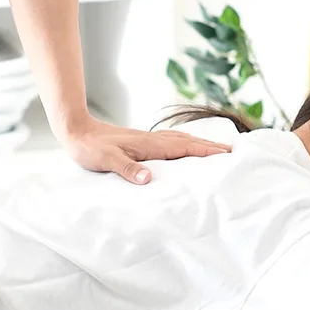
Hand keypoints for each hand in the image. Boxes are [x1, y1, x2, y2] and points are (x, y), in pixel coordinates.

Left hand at [61, 117, 231, 184]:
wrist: (76, 131)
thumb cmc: (90, 148)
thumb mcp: (107, 161)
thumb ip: (128, 169)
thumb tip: (150, 178)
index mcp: (149, 145)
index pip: (185, 147)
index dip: (207, 151)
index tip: (228, 154)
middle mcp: (152, 140)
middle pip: (188, 142)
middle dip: (211, 147)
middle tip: (233, 152)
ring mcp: (147, 140)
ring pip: (180, 140)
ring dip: (199, 144)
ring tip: (216, 151)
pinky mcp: (140, 142)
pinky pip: (170, 142)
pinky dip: (184, 144)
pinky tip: (183, 149)